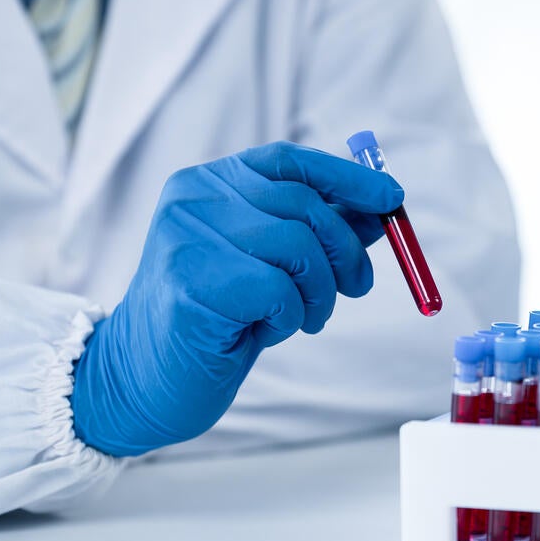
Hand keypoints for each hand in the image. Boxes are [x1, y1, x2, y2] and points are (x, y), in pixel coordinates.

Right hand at [69, 141, 402, 455]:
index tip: (391, 200)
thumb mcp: (275, 267)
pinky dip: (289, 317)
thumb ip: (318, 232)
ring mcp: (186, 235)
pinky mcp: (190, 281)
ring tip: (300, 318)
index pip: (290, 161)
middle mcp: (193, 197)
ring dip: (319, 293)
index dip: (348, 177)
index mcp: (210, 183)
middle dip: (347, 251)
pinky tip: (261, 331)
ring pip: (297, 246)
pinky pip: (278, 290)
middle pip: (304, 204)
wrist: (147, 379)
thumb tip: (380, 209)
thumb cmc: (217, 320)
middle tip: (357, 288)